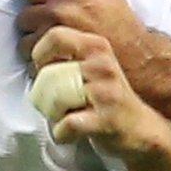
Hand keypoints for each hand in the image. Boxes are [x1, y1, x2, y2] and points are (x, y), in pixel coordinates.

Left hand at [17, 0, 170, 100]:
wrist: (133, 55)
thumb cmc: (119, 20)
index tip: (46, 0)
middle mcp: (58, 13)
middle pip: (23, 14)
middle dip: (35, 17)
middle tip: (52, 24)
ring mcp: (53, 38)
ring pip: (24, 37)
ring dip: (34, 39)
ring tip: (53, 41)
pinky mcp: (52, 60)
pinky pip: (30, 56)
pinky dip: (38, 57)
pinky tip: (54, 54)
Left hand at [29, 27, 170, 164]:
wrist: (140, 128)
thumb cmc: (107, 97)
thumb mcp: (91, 64)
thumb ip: (67, 54)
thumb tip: (29, 52)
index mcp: (96, 45)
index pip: (54, 36)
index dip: (40, 55)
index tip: (45, 70)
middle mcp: (102, 64)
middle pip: (49, 73)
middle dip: (44, 93)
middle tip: (56, 101)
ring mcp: (105, 92)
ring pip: (55, 99)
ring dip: (53, 114)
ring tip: (67, 115)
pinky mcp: (105, 119)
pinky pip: (65, 125)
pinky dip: (62, 134)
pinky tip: (73, 133)